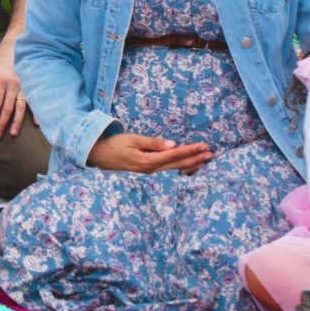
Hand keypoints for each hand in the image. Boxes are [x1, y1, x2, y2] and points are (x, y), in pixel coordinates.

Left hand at [0, 38, 29, 137]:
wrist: (16, 46)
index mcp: (1, 81)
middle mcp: (14, 84)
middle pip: (8, 108)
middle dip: (2, 123)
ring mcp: (25, 84)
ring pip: (21, 107)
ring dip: (17, 122)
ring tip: (12, 133)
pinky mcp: (32, 84)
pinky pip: (34, 101)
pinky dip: (36, 113)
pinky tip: (36, 123)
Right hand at [86, 133, 212, 173]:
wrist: (99, 155)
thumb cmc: (114, 144)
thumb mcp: (133, 139)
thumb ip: (153, 143)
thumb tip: (173, 144)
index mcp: (147, 161)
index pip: (174, 155)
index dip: (189, 151)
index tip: (203, 146)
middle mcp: (151, 169)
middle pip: (177, 165)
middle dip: (195, 159)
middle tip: (211, 154)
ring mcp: (149, 171)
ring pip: (174, 168)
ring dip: (190, 163)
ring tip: (204, 159)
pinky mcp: (148, 169)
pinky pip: (168, 168)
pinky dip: (181, 166)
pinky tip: (188, 165)